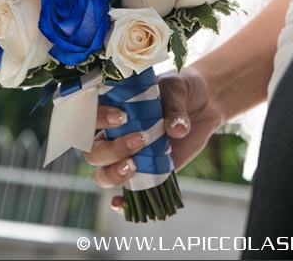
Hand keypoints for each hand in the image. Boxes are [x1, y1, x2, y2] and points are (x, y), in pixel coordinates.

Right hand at [84, 67, 223, 210]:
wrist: (203, 102)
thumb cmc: (180, 90)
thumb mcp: (176, 90)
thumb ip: (174, 108)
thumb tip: (177, 129)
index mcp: (114, 110)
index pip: (90, 118)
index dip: (98, 120)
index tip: (121, 117)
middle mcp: (115, 135)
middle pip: (94, 153)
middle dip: (112, 150)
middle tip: (141, 139)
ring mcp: (130, 155)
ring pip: (104, 174)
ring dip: (113, 174)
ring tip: (135, 165)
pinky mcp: (149, 171)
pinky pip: (129, 192)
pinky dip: (121, 202)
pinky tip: (120, 203)